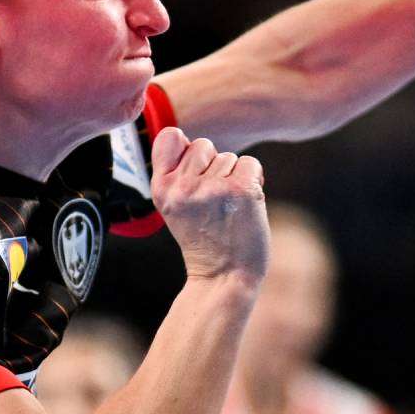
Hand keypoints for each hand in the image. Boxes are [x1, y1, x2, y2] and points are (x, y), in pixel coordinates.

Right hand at [150, 127, 268, 284]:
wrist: (224, 277)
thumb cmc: (203, 240)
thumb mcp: (175, 207)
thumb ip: (178, 174)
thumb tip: (195, 142)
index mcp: (161, 188)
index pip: (169, 136)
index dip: (186, 149)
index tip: (191, 174)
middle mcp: (183, 187)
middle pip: (203, 145)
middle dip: (212, 167)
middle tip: (212, 202)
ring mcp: (212, 188)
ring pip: (228, 157)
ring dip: (233, 178)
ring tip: (227, 209)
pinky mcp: (240, 190)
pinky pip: (250, 163)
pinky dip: (253, 181)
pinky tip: (244, 205)